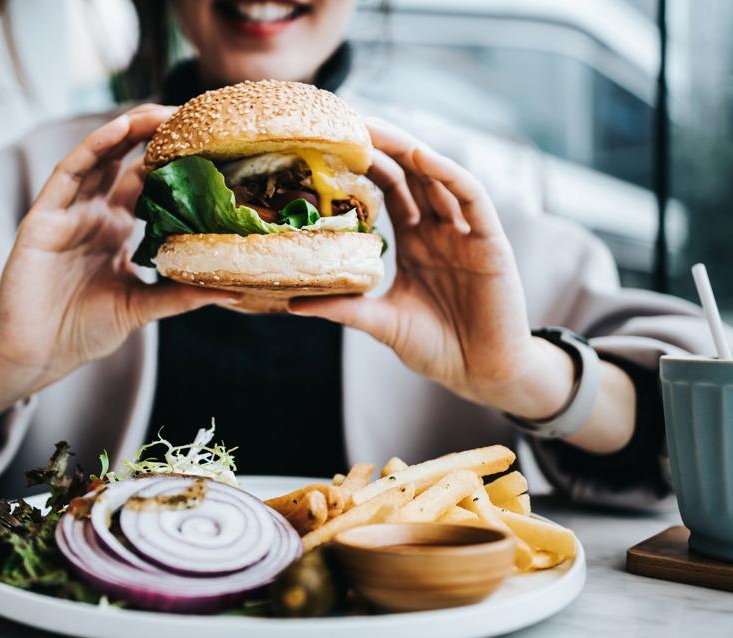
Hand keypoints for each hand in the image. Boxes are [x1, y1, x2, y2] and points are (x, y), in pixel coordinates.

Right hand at [0, 104, 237, 392]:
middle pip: (127, 163)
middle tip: (192, 116)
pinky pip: (68, 173)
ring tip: (161, 111)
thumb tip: (232, 291)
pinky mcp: (43, 219)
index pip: (148, 185)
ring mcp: (68, 214)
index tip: (210, 144)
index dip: (174, 162)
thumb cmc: (82, 332)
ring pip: (100, 157)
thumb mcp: (141, 309)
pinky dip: (93, 148)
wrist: (34, 357)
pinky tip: (119, 130)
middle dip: (156, 137)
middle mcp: (93, 216)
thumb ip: (180, 296)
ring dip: (128, 131)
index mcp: (116, 232)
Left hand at [290, 118, 572, 417]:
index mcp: (414, 242)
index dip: (365, 166)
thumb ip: (344, 308)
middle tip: (348, 122)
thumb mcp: (381, 323)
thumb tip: (292, 301)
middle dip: (382, 146)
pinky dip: (448, 174)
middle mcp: (438, 230)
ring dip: (409, 149)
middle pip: (410, 174)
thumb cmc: (437, 347)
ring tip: (377, 128)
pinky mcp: (490, 241)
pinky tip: (422, 156)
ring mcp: (464, 232)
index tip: (332, 146)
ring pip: (437, 176)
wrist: (482, 375)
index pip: (389, 191)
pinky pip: (471, 197)